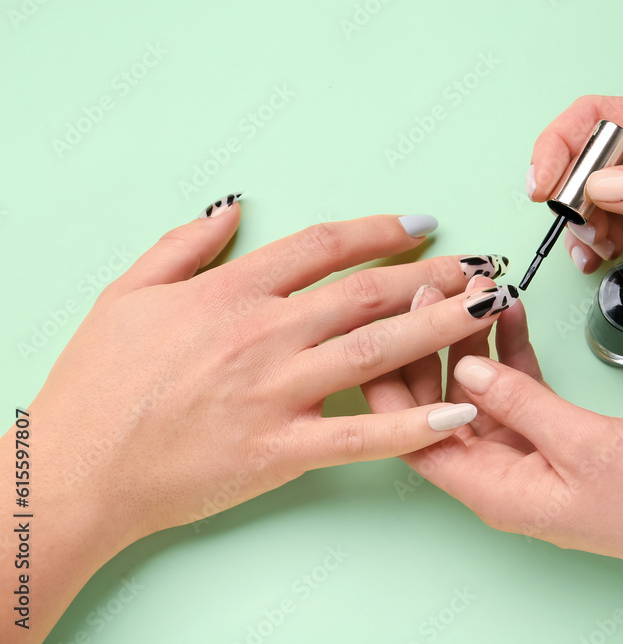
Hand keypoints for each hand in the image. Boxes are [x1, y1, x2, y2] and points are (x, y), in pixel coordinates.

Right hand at [3, 199, 519, 640]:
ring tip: (492, 311)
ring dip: (442, 327)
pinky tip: (460, 410)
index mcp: (231, 292)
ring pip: (378, 350)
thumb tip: (230, 206)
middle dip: (432, 275)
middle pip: (366, 293)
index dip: (378, 229)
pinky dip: (415, 425)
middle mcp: (264, 333)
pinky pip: (363, 434)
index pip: (322, 246)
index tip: (420, 223)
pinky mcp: (284, 448)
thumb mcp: (128, 292)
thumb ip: (184, 244)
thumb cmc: (99, 383)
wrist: (77, 467)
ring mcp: (278, 391)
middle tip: (481, 267)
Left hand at [363, 276, 622, 580]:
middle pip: (441, 408)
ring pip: (480, 392)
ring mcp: (525, 456)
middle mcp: (500, 476)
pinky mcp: (552, 438)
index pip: (415, 438)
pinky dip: (515, 351)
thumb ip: (518, 402)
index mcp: (492, 490)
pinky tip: (512, 311)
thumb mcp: (579, 443)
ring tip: (472, 289)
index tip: (385, 331)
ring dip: (474, 342)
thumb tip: (467, 366)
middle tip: (429, 294)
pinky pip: (519, 389)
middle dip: (430, 350)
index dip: (391, 387)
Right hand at [527, 95, 622, 332]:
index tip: (545, 184)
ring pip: (596, 193)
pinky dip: (597, 242)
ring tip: (591, 250)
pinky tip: (602, 260)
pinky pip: (613, 226)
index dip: (562, 142)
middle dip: (569, 189)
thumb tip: (602, 183)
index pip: (602, 116)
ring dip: (581, 221)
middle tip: (574, 226)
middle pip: (590, 155)